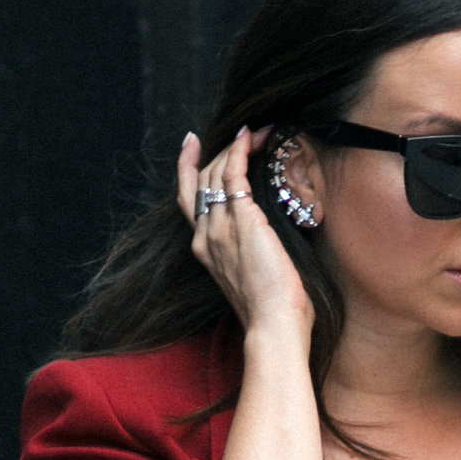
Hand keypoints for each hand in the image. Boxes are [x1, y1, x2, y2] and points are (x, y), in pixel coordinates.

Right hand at [178, 127, 315, 352]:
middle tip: (236, 134)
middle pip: (200, 182)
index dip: (187, 169)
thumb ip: (252, 254)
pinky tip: (250, 137)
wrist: (273, 325)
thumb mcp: (255, 277)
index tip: (191, 146)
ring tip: (252, 134)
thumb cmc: (273, 311)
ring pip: (214, 173)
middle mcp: (206, 236)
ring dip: (233, 148)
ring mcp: (220, 227)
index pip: (189, 201)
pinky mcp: (242, 220)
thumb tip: (268, 243)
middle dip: (215, 153)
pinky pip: (233, 174)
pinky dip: (239, 151)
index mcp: (206, 251)